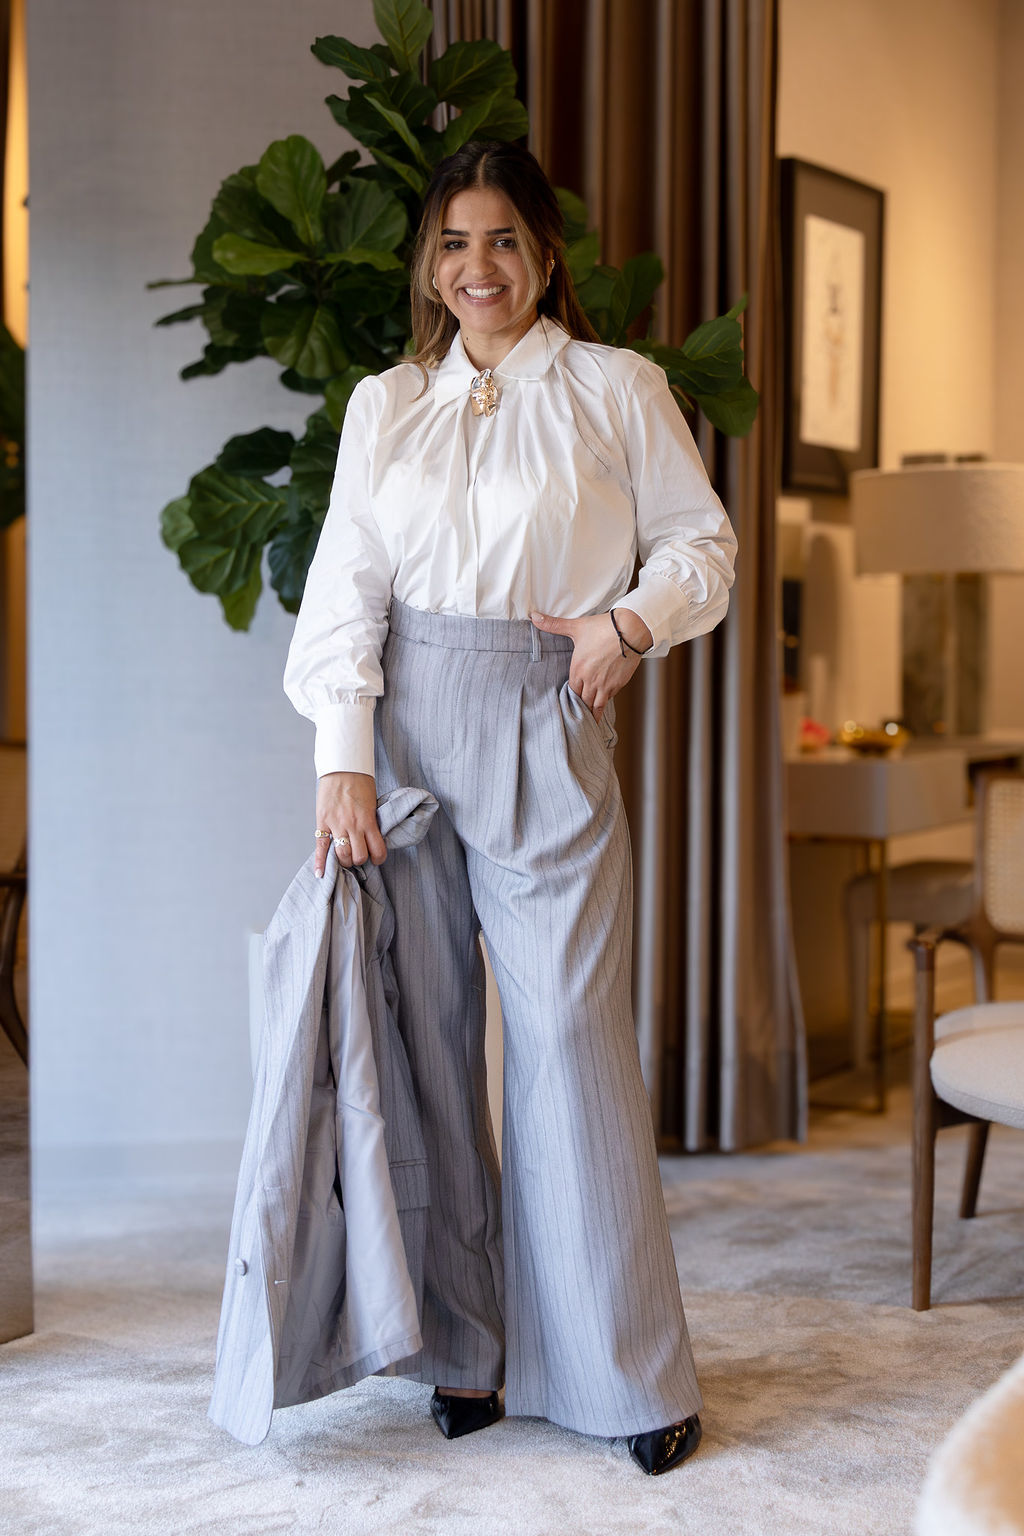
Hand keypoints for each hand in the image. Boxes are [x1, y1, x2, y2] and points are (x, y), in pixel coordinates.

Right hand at [314, 771, 386, 876]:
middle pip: (358, 856)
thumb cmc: (360, 782)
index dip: (378, 858)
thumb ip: (370, 821)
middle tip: (358, 856)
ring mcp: (337, 825)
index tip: (376, 857)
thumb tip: (370, 838)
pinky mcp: (322, 822)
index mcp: (368, 820)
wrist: (343, 767)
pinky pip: (320, 847)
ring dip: (345, 861)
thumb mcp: (372, 803)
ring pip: (342, 855)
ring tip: (345, 858)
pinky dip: (320, 862)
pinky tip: (319, 874)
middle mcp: (353, 825)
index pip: (377, 851)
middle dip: (359, 860)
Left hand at [529, 609, 649, 720]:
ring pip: (594, 705)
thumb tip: (534, 617)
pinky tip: (601, 708)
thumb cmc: (603, 628)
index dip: (568, 696)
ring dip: (590, 712)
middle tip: (575, 717)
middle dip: (578, 707)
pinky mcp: (618, 684)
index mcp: (578, 669)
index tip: (566, 703)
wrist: (630, 631)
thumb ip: (554, 625)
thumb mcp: (576, 627)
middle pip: (581, 701)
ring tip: (586, 722)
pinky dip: (603, 705)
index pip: (570, 690)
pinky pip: (608, 700)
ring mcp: (605, 685)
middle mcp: (590, 680)